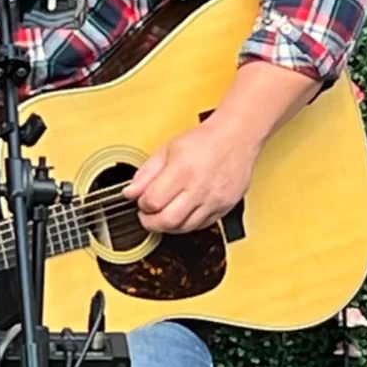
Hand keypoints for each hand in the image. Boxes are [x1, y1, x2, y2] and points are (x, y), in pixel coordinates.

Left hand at [125, 118, 255, 235]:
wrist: (236, 137)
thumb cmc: (204, 141)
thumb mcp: (167, 149)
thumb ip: (146, 173)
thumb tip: (130, 192)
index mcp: (182, 171)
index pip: (153, 202)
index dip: (142, 205)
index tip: (142, 200)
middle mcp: (199, 188)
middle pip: (168, 221)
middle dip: (151, 222)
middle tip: (147, 215)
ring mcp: (214, 201)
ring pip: (185, 228)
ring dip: (169, 226)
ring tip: (164, 214)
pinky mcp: (225, 208)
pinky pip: (202, 226)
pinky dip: (188, 224)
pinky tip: (183, 214)